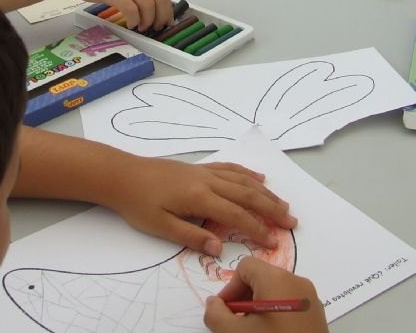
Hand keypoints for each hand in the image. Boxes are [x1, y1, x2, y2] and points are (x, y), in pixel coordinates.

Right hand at [54, 0, 171, 29]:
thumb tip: (153, 2)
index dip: (167, 7)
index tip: (166, 18)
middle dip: (162, 16)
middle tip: (158, 27)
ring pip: (148, 5)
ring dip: (148, 21)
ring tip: (142, 27)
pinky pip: (132, 10)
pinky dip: (135, 21)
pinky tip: (132, 24)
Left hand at [104, 158, 297, 255]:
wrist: (123, 174)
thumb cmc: (139, 203)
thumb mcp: (161, 227)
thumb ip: (192, 237)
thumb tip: (220, 249)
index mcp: (200, 198)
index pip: (237, 216)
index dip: (257, 229)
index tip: (273, 242)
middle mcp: (208, 181)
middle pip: (248, 195)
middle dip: (272, 209)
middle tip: (292, 221)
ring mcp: (206, 171)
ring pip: (243, 180)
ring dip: (266, 192)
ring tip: (283, 204)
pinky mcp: (200, 167)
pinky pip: (231, 168)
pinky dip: (248, 173)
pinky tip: (259, 178)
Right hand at [204, 257, 328, 332]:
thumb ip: (216, 314)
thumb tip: (213, 303)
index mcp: (278, 279)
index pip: (246, 267)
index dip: (230, 288)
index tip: (226, 312)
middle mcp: (297, 282)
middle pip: (261, 278)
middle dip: (243, 299)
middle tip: (236, 324)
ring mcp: (310, 299)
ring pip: (275, 292)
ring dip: (258, 308)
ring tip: (253, 331)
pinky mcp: (317, 314)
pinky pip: (290, 303)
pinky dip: (275, 314)